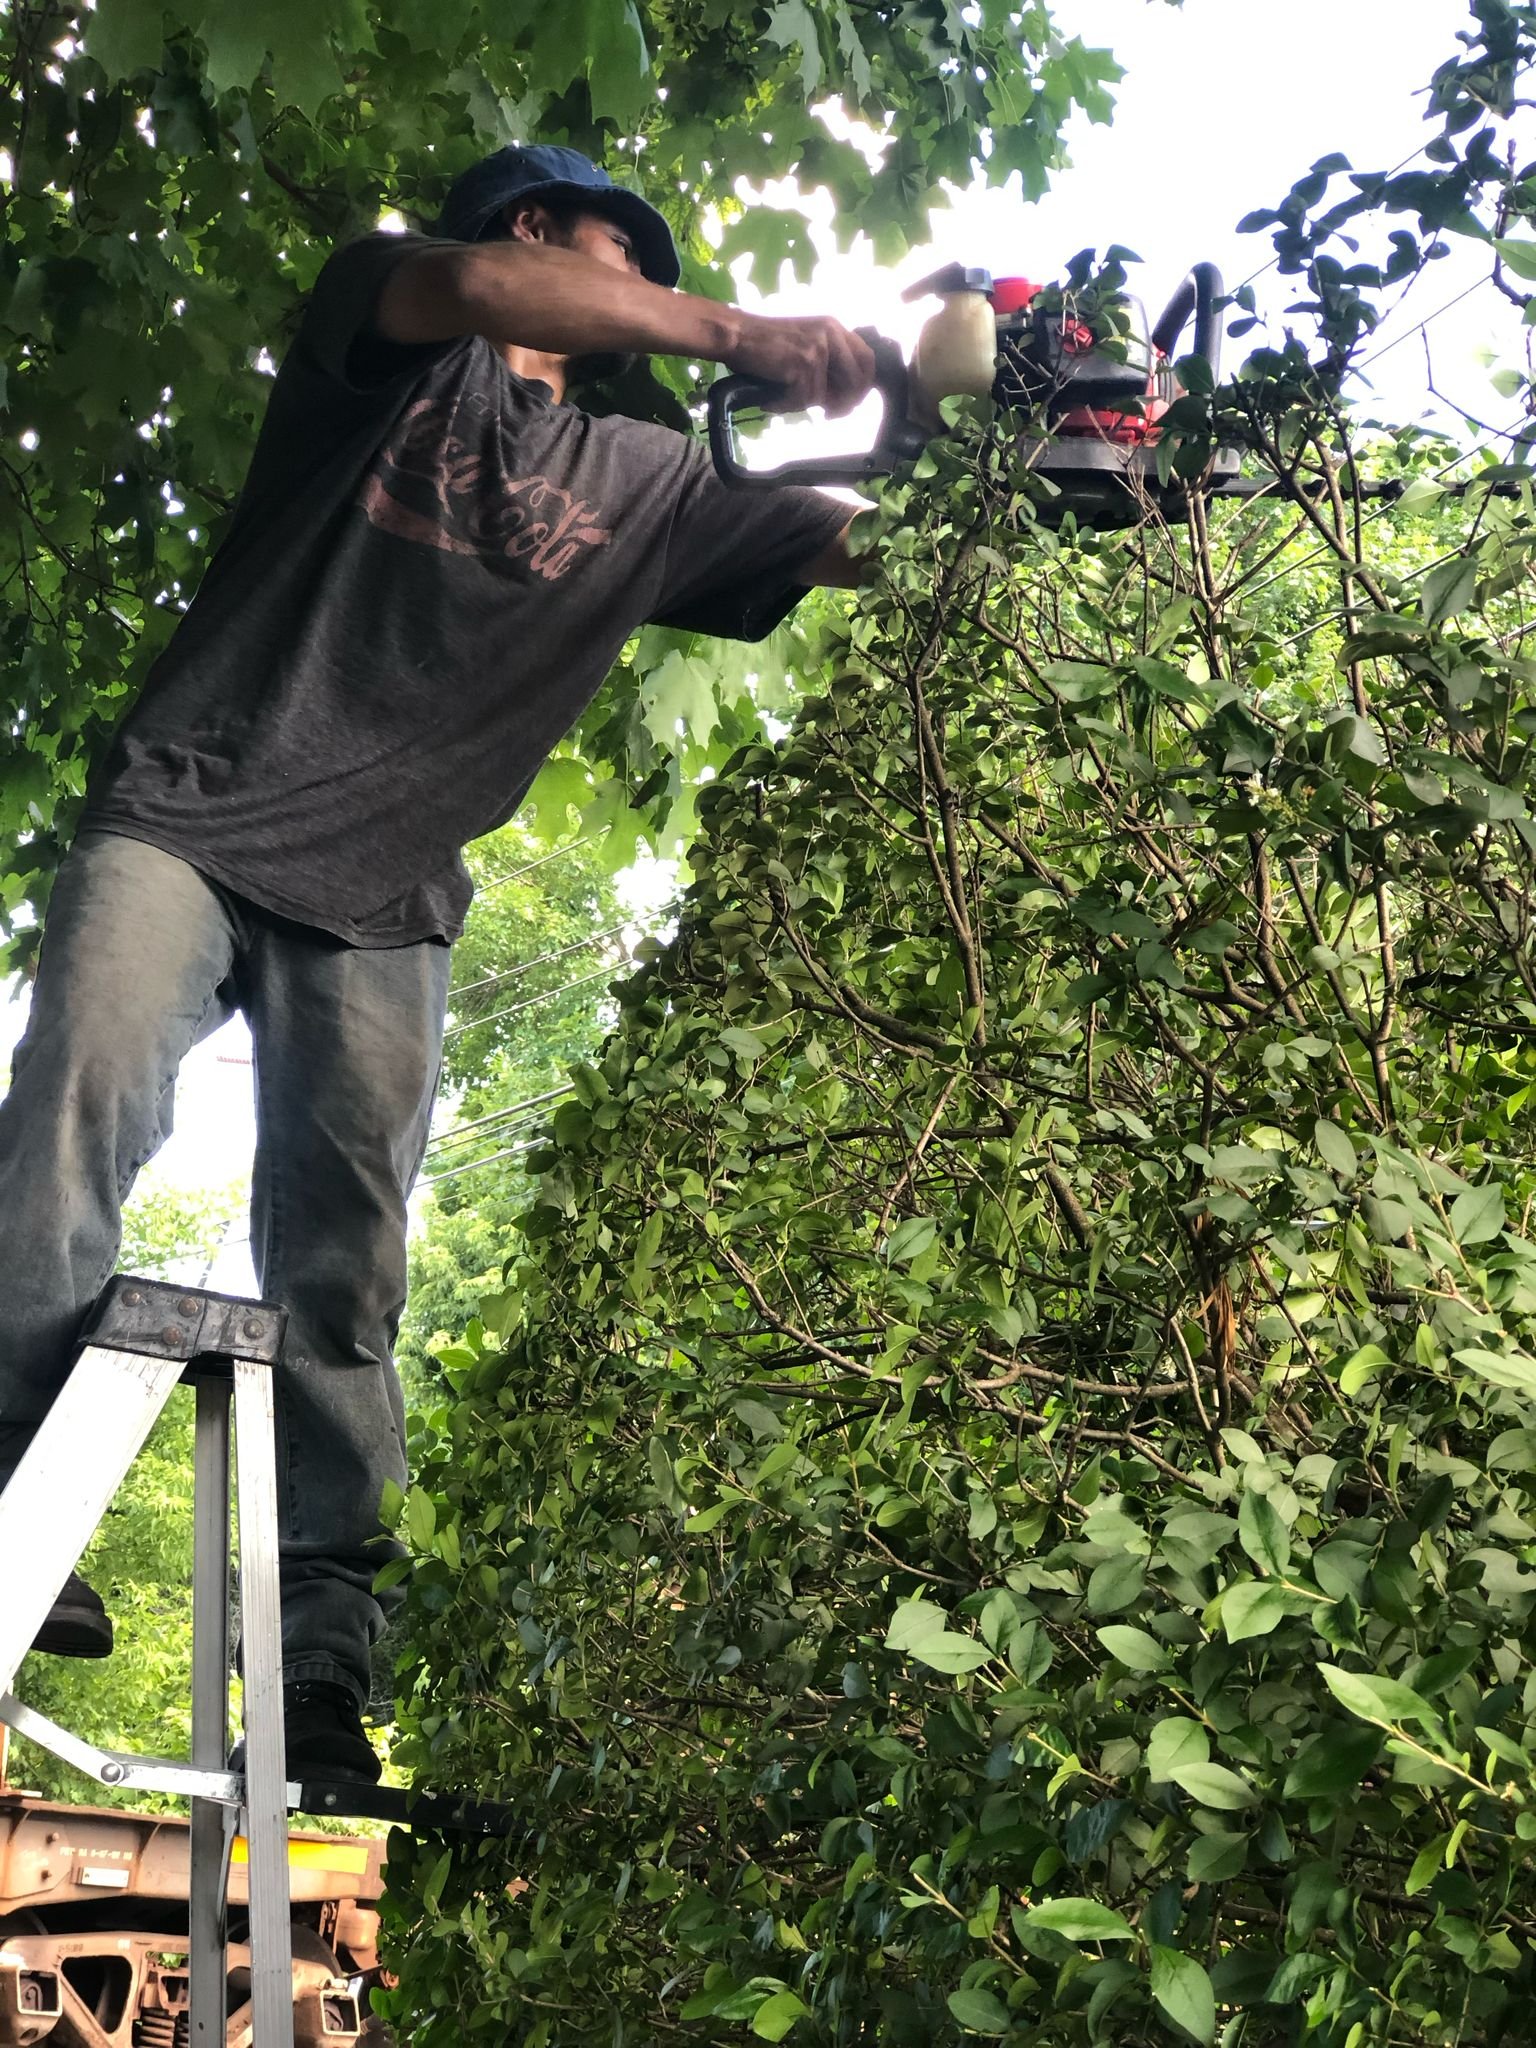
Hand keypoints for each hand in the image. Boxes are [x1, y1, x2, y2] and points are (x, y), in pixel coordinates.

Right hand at [722, 313, 877, 417]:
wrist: (736, 335)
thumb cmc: (764, 344)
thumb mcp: (805, 345)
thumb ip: (827, 364)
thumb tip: (841, 399)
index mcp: (834, 328)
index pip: (867, 358)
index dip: (862, 386)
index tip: (851, 403)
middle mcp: (831, 333)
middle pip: (857, 380)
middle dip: (845, 403)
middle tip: (829, 415)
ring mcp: (819, 348)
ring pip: (825, 395)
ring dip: (803, 405)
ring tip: (782, 399)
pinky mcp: (804, 362)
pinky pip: (804, 400)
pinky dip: (785, 405)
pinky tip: (770, 399)